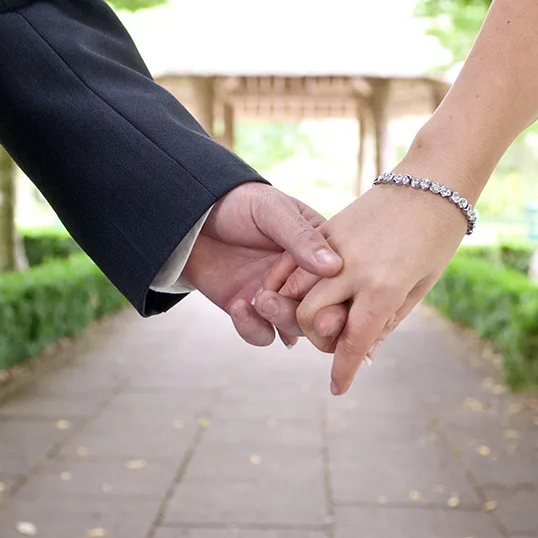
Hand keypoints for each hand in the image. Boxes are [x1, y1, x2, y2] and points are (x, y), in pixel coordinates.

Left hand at [181, 182, 342, 345]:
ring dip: (282, 320)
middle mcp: (304, 279)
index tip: (330, 297)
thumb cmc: (240, 203)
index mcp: (322, 251)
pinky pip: (261, 334)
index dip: (341, 295)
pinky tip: (239, 305)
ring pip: (296, 329)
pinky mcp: (252, 311)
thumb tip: (335, 267)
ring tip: (261, 298)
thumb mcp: (272, 210)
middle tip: (300, 310)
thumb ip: (301, 238)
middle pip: (326, 314)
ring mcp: (279, 297)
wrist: (193, 215)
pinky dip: (252, 327)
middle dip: (317, 318)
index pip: (344, 282)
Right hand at [255, 180, 466, 393]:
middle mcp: (353, 268)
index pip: (353, 341)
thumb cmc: (436, 238)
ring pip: (294, 289)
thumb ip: (387, 320)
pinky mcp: (328, 228)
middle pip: (310, 318)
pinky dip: (288, 281)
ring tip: (315, 321)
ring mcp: (336, 246)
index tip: (338, 389)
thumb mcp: (419, 287)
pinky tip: (292, 294)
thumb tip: (365, 352)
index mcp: (383, 287)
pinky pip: (296, 260)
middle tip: (332, 344)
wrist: (433, 183)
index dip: (343, 370)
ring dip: (298, 312)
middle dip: (317, 340)